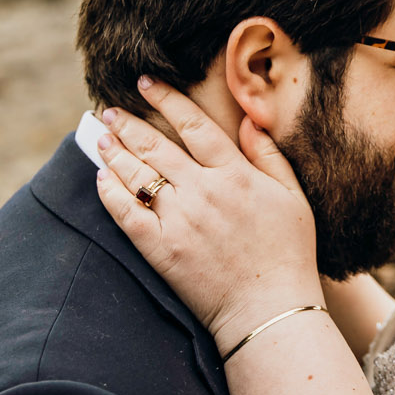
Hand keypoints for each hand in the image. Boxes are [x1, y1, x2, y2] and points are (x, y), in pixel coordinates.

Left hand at [94, 78, 326, 354]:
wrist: (270, 311)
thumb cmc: (289, 254)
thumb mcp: (292, 197)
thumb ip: (268, 156)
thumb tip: (248, 120)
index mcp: (235, 174)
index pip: (192, 124)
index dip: (166, 99)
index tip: (146, 82)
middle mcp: (203, 191)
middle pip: (156, 145)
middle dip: (129, 122)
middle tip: (110, 108)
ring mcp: (179, 221)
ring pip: (137, 175)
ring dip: (115, 152)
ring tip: (101, 137)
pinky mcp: (161, 249)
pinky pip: (126, 214)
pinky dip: (111, 193)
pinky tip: (102, 179)